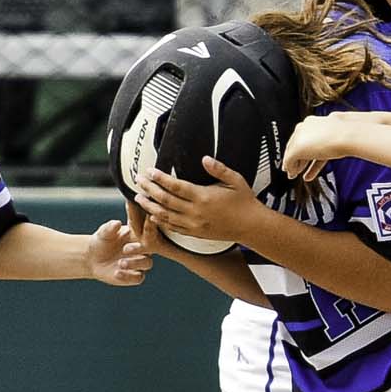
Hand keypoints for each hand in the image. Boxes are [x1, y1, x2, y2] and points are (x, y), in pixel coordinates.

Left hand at [85, 218, 151, 285]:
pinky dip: (129, 276)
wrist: (93, 257)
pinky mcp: (134, 276)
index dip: (148, 231)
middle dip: (140, 248)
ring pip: (147, 264)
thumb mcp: (104, 233)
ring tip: (120, 263)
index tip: (142, 231)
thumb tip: (117, 223)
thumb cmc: (101, 241)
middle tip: (125, 249)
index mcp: (140, 235)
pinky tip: (116, 273)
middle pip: (151, 249)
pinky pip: (138, 278)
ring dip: (135, 263)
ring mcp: (140, 263)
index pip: (149, 232)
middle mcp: (143, 249)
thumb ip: (110, 228)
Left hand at [132, 159, 263, 247]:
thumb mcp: (235, 180)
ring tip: (139, 198)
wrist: (251, 226)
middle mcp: (196, 212)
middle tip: (139, 181)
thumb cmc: (245, 202)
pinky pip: (173, 228)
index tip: (150, 172)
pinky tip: (152, 216)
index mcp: (204, 197)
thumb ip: (219, 168)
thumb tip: (204, 158)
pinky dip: (161, 222)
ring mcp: (194, 224)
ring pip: (165, 216)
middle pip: (166, 200)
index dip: (160, 179)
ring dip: (150, 206)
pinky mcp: (195, 233)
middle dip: (150, 190)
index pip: (175, 186)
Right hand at [283, 116, 350, 181]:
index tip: (286, 169)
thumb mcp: (298, 150)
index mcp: (301, 128)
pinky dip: (314, 167)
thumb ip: (289, 159)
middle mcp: (312, 129)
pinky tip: (310, 174)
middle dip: (295, 162)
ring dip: (304, 165)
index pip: (290, 146)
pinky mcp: (334, 145)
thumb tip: (288, 167)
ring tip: (301, 174)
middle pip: (300, 149)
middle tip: (292, 172)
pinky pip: (321, 157)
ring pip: (310, 153)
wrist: (349, 136)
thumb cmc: (327, 139)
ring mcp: (324, 137)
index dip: (287, 160)